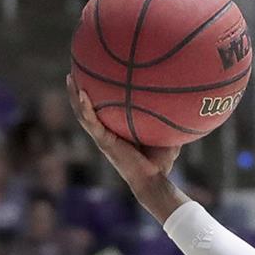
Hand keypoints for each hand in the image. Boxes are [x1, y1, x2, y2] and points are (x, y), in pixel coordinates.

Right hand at [66, 76, 180, 181]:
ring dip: (74, 97)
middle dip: (78, 93)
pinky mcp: (104, 142)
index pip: (101, 113)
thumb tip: (184, 104)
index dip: (94, 99)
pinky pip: (91, 122)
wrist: (153, 180)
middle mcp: (105, 135)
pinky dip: (85, 108)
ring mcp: (102, 139)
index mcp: (115, 134)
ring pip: (82, 115)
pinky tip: (82, 94)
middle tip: (73, 73)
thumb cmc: (160, 163)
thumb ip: (169, 122)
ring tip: (70, 78)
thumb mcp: (165, 138)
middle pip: (86, 111)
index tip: (91, 79)